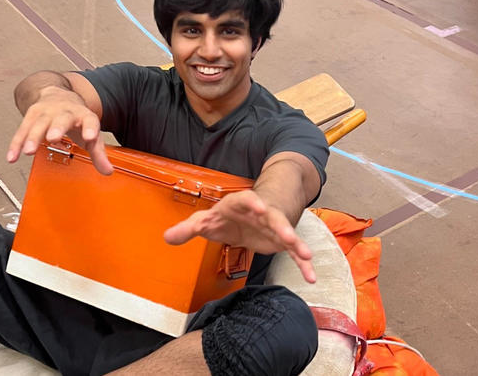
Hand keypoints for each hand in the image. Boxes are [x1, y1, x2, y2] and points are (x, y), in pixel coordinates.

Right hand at [6, 86, 112, 174]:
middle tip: (53, 137)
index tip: (90, 137)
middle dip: (57, 127)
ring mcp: (47, 111)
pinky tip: (12, 157)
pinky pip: (22, 129)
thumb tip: (108, 171)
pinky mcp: (32, 114)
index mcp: (83, 115)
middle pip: (61, 118)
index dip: (90, 128)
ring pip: (39, 123)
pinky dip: (16, 143)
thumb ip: (98, 152)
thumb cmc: (76, 118)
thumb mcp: (90, 131)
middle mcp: (65, 111)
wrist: (58, 94)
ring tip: (28, 151)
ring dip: (32, 137)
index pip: (89, 120)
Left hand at [164, 190, 315, 282]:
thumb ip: (188, 229)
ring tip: (306, 256)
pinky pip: (294, 252)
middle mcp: (261, 214)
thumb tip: (166, 237)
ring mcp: (273, 227)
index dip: (252, 203)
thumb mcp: (205, 221)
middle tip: (288, 234)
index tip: (258, 207)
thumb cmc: (225, 216)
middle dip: (281, 224)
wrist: (248, 213)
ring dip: (296, 244)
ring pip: (287, 234)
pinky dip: (302, 263)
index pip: (246, 200)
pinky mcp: (280, 241)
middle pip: (272, 217)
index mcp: (240, 205)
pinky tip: (311, 277)